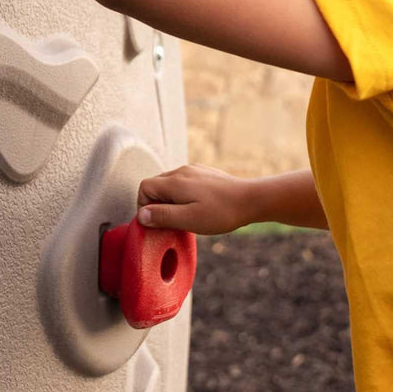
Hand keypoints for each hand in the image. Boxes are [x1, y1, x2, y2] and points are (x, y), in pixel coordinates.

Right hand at [136, 164, 251, 235]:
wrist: (251, 199)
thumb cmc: (221, 212)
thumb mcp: (189, 219)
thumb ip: (163, 216)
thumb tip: (141, 215)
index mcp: (174, 182)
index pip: (144, 187)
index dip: (144, 205)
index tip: (156, 221)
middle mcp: (181, 171)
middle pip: (156, 184)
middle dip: (157, 203)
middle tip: (170, 222)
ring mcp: (194, 170)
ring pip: (170, 182)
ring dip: (170, 199)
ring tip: (185, 216)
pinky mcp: (205, 173)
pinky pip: (185, 181)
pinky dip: (183, 194)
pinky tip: (198, 206)